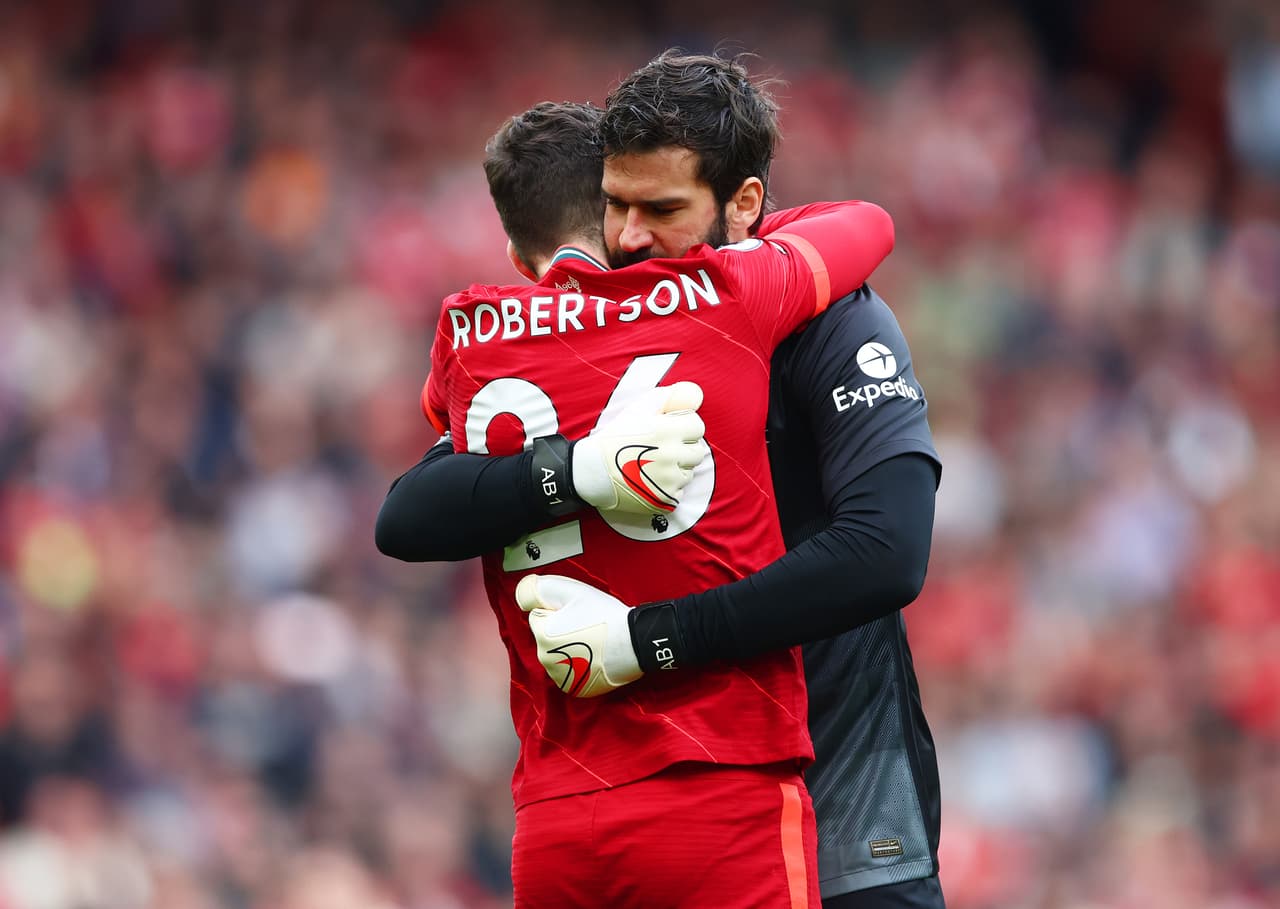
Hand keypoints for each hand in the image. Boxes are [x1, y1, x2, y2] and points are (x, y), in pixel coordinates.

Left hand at [516, 574, 641, 697]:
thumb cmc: (604, 615)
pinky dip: (579, 666)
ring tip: (593, 641)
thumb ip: (537, 590)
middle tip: (586, 625)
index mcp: (541, 635)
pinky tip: (594, 657)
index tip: (576, 612)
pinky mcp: (575, 689)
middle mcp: (545, 660)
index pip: (538, 617)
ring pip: (558, 656)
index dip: (557, 611)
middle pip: (546, 638)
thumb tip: (521, 598)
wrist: (634, 642)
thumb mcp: (569, 590)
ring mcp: (561, 678)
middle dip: (560, 631)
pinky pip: (570, 673)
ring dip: (569, 649)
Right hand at [571, 382, 707, 514]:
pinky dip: (668, 487)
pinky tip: (649, 480)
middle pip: (697, 452)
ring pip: (689, 472)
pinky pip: (679, 491)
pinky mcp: (665, 499)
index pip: (697, 427)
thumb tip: (696, 393)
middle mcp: (671, 455)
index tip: (669, 431)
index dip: (684, 427)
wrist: (592, 471)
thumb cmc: (615, 437)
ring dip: (677, 468)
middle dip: (683, 448)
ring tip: (653, 465)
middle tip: (662, 449)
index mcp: (667, 431)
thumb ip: (669, 397)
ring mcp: (669, 480)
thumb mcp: (638, 409)